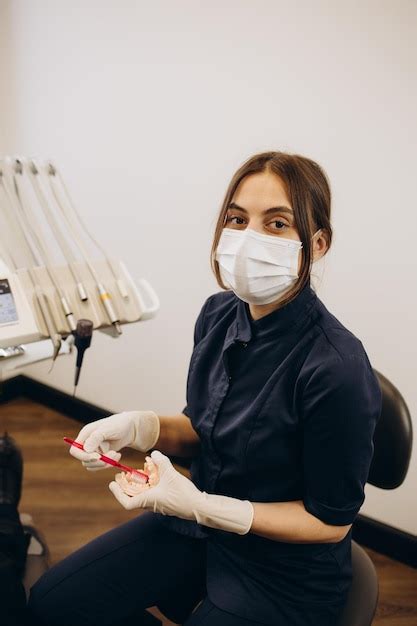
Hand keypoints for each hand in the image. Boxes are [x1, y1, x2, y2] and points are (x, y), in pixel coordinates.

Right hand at [69, 410, 159, 470]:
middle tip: (112, 455)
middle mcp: (87, 443)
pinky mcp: (101, 456)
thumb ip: (96, 437)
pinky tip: (118, 455)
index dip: (83, 456)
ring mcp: (94, 451)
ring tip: (117, 454)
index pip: (75, 450)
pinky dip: (109, 464)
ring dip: (105, 463)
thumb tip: (86, 449)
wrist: (131, 428)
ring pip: (92, 465)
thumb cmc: (119, 424)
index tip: (98, 457)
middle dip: (99, 461)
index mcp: (86, 434)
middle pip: (84, 460)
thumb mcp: (108, 429)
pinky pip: (100, 466)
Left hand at [109, 450, 253, 534]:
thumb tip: (153, 452)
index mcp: (148, 500)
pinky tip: (154, 475)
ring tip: (137, 473)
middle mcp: (151, 504)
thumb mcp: (170, 474)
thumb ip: (161, 462)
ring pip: (142, 495)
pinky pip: (152, 494)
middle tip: (121, 476)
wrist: (198, 507)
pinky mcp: (166, 502)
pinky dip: (148, 485)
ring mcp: (159, 504)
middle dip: (125, 487)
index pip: (126, 502)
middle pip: (132, 498)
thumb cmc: (182, 494)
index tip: (112, 483)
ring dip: (137, 485)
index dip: (117, 493)